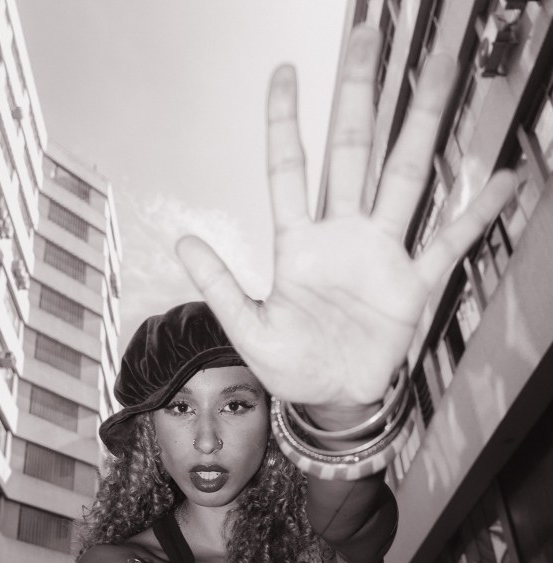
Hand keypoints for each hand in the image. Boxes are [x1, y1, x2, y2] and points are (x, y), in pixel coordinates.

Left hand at [176, 26, 514, 409]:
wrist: (331, 400)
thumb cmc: (291, 366)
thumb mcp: (248, 330)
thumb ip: (221, 286)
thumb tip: (184, 241)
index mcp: (298, 246)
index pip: (289, 170)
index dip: (286, 122)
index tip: (286, 74)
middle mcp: (342, 237)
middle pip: (351, 153)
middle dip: (358, 97)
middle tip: (365, 39)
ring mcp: (380, 255)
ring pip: (402, 177)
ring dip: (420, 126)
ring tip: (440, 73)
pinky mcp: (412, 283)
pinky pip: (448, 241)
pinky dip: (475, 212)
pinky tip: (500, 179)